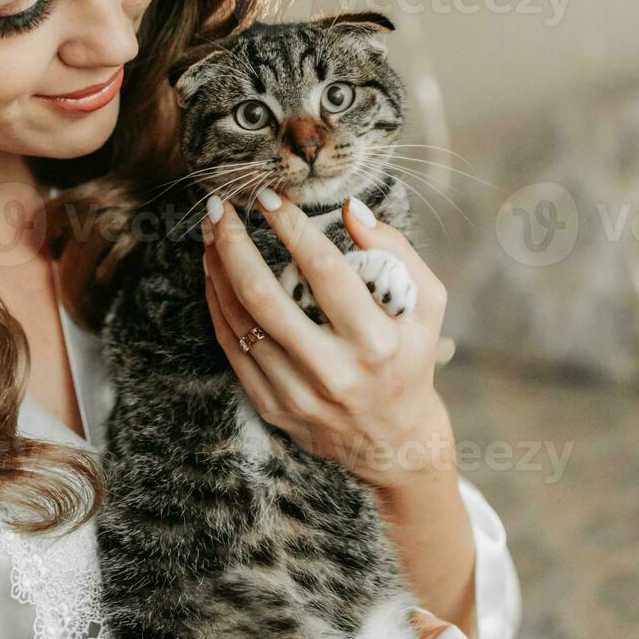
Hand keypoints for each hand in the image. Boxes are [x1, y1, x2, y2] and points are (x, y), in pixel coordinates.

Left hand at [202, 191, 454, 488]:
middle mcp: (333, 370)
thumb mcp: (427, 303)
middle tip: (221, 209)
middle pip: (264, 296)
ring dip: (218, 270)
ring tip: (212, 235)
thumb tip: (350, 208)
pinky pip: (231, 348)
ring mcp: (297, 393)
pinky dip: (218, 306)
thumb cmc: (410, 358)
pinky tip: (214, 275)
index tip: (269, 197)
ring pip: (239, 321)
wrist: (394, 441)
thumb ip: (396, 250)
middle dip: (234, 244)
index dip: (291, 227)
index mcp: (375, 341)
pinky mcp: (272, 406)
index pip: (323, 271)